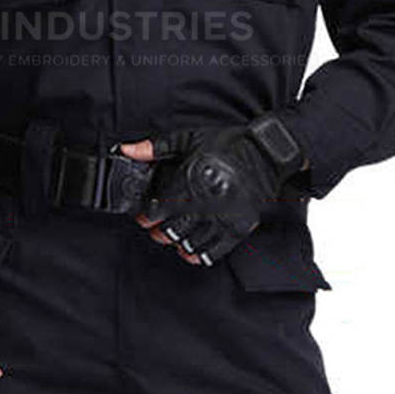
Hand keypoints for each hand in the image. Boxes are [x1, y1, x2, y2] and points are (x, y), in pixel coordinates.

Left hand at [121, 116, 303, 266]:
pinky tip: (193, 251)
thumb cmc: (229, 144)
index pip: (159, 209)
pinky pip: (215, 251)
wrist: (267, 152)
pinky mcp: (239, 227)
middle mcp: (206, 202)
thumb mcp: (189, 138)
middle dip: (160, 232)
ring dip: (178, 243)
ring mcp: (224, 217)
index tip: (144, 215)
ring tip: (175, 237)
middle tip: (157, 229)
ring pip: (191, 242)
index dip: (147, 216)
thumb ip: (157, 147)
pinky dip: (200, 255)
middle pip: (172, 230)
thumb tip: (128, 151)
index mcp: (191, 179)